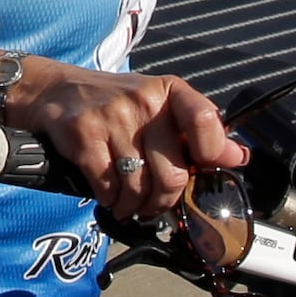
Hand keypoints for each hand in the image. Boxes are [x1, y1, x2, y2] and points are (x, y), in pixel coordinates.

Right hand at [0, 56, 242, 220]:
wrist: (55, 89)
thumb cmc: (116, 104)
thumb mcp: (159, 108)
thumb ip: (198, 133)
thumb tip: (240, 156)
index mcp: (170, 91)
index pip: (206, 121)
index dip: (210, 155)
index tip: (198, 170)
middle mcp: (144, 100)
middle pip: (172, 173)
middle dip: (163, 201)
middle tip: (153, 205)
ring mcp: (112, 116)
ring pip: (139, 186)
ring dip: (134, 206)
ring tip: (128, 204)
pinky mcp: (84, 134)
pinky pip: (107, 186)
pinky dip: (109, 199)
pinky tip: (107, 195)